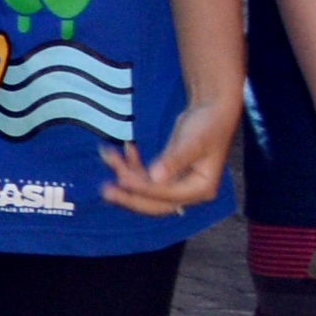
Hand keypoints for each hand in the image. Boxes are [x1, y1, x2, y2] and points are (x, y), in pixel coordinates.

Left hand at [99, 92, 232, 221]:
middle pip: (155, 203)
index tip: (122, 179)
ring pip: (146, 189)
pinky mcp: (167, 174)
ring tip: (108, 156)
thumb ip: (175, 159)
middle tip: (105, 190)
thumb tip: (156, 177)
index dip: (144, 190)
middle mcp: (189, 192)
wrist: (211, 112)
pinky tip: (125, 149)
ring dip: (126, 174)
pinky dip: (132, 165)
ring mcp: (177, 185)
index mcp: (201, 189)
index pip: (168, 196)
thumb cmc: (207, 126)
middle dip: (130, 196)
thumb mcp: (193, 142)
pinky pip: (145, 176)